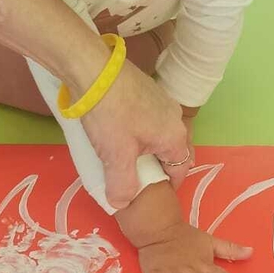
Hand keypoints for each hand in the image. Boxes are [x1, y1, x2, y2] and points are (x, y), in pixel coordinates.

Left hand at [83, 63, 190, 208]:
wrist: (92, 68)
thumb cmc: (109, 115)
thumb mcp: (115, 157)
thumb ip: (122, 186)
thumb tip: (122, 204)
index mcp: (175, 137)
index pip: (181, 170)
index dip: (167, 186)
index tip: (149, 193)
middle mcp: (175, 118)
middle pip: (172, 151)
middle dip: (158, 166)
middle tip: (136, 175)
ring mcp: (162, 101)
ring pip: (160, 133)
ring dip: (147, 147)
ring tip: (123, 153)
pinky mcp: (147, 89)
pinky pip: (150, 118)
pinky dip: (139, 129)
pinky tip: (118, 129)